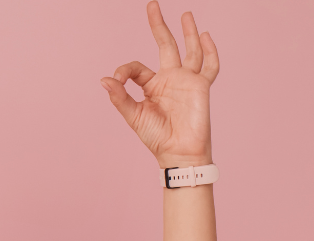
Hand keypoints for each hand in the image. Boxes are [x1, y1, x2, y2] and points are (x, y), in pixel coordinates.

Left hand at [101, 1, 219, 167]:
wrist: (179, 152)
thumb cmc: (156, 137)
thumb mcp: (133, 116)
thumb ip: (120, 97)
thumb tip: (104, 79)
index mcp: (151, 86)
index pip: (136, 67)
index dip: (124, 69)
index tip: (118, 80)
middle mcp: (169, 79)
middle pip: (165, 45)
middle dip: (158, 25)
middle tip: (152, 5)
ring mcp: (186, 80)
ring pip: (189, 50)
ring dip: (187, 32)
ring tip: (185, 14)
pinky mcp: (201, 86)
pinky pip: (209, 66)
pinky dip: (209, 51)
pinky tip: (204, 35)